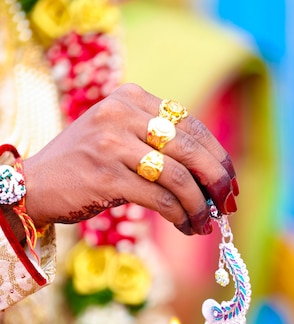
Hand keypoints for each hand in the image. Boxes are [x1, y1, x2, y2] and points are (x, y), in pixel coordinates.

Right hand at [23, 84, 237, 233]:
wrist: (35, 183)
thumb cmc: (84, 163)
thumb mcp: (119, 135)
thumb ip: (159, 143)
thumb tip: (211, 176)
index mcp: (130, 98)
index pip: (190, 125)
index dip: (216, 155)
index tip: (229, 179)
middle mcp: (122, 114)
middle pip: (190, 148)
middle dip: (216, 180)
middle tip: (227, 203)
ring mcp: (112, 144)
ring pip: (177, 177)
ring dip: (199, 205)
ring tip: (206, 222)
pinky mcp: (106, 176)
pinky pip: (159, 198)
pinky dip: (180, 215)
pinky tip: (186, 225)